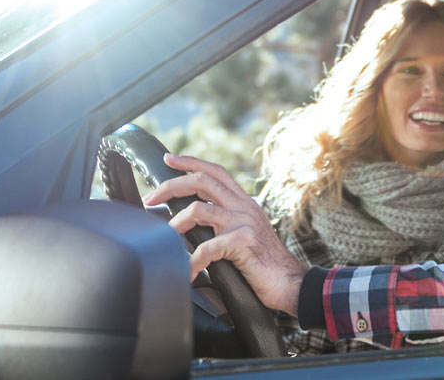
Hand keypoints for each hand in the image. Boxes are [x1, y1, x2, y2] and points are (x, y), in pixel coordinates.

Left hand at [144, 153, 309, 316]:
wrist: (292, 284)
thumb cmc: (266, 265)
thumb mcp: (247, 235)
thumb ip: (227, 223)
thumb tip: (196, 222)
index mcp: (244, 202)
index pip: (216, 170)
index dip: (190, 162)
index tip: (168, 159)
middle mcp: (244, 207)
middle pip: (202, 181)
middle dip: (171, 185)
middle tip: (150, 198)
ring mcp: (244, 223)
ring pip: (198, 210)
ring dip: (175, 224)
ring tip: (166, 238)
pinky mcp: (243, 242)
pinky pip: (206, 249)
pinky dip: (191, 262)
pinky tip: (186, 273)